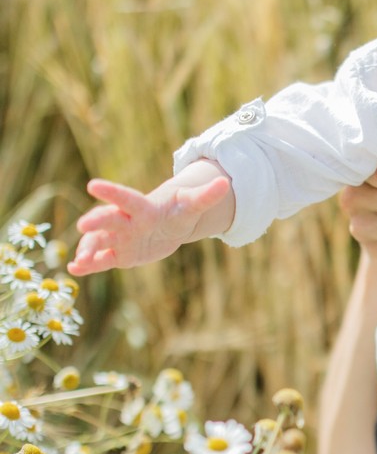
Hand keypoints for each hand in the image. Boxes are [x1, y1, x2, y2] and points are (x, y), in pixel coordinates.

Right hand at [68, 171, 231, 275]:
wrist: (169, 225)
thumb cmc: (179, 211)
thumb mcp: (193, 204)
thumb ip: (206, 196)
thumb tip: (225, 183)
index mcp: (142, 207)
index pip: (126, 198)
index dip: (111, 192)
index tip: (93, 185)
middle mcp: (125, 221)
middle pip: (108, 220)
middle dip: (96, 222)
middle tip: (83, 226)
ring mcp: (119, 238)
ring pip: (100, 242)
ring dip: (88, 250)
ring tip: (79, 261)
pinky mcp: (118, 255)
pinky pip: (101, 261)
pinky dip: (88, 265)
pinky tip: (74, 270)